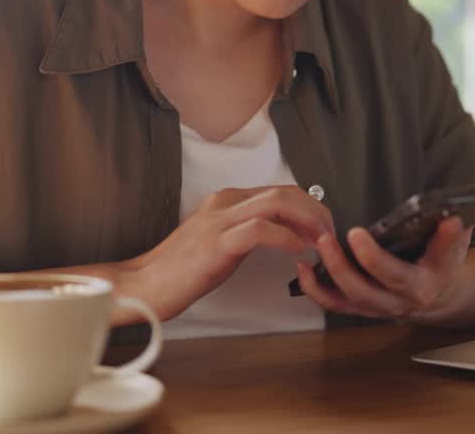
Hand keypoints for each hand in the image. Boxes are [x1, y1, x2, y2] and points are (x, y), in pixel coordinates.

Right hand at [132, 185, 333, 319]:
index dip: (310, 207)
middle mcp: (225, 203)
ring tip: (321, 240)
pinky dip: (286, 237)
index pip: (281, 191)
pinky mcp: (216, 244)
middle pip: (285, 192)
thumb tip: (287, 235)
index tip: (323, 229)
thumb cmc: (181, 270)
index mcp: (227, 200)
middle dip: (316, 211)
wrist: (144, 285)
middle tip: (330, 234)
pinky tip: (297, 250)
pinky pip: (260, 230)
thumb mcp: (222, 242)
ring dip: (308, 220)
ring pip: (277, 203)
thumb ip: (249, 232)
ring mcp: (219, 220)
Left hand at [294, 216, 474, 322]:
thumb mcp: (456, 246)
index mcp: (422, 286)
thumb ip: (453, 233)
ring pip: (347, 297)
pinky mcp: (360, 306)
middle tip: (335, 236)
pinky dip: (315, 289)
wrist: (438, 292)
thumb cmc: (443, 263)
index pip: (397, 274)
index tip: (359, 234)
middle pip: (366, 288)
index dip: (375, 257)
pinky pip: (334, 303)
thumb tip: (452, 216)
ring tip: (320, 243)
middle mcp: (397, 301)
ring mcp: (376, 306)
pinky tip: (303, 267)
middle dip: (346, 263)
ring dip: (328, 272)